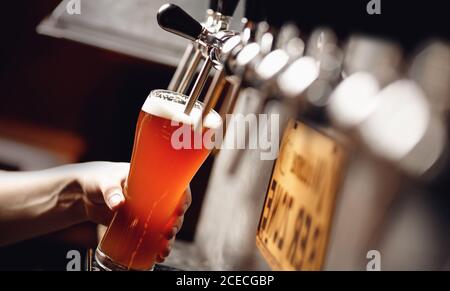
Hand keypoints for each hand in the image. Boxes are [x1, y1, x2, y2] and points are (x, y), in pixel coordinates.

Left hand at [73, 161, 190, 261]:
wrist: (85, 194)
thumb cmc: (99, 180)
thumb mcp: (104, 183)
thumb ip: (111, 192)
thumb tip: (118, 204)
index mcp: (152, 178)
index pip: (176, 185)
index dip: (183, 197)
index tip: (180, 208)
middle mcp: (154, 195)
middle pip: (174, 209)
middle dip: (176, 223)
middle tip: (169, 231)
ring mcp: (148, 211)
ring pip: (166, 225)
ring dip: (169, 238)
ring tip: (164, 249)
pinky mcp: (139, 225)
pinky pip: (153, 236)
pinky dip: (158, 246)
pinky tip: (158, 255)